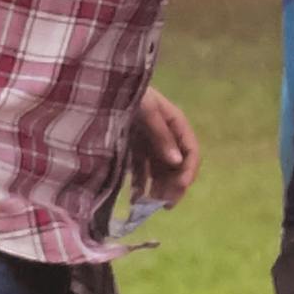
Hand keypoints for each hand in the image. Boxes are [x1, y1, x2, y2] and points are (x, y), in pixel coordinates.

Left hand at [133, 87, 201, 205]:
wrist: (102, 87)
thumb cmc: (128, 94)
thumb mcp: (146, 111)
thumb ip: (161, 135)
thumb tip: (177, 162)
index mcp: (175, 123)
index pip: (191, 152)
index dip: (188, 171)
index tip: (180, 188)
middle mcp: (165, 136)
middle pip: (176, 166)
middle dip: (172, 186)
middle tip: (164, 205)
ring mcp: (149, 143)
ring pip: (159, 172)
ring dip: (156, 189)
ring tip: (147, 206)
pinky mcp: (133, 149)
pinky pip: (140, 171)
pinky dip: (139, 185)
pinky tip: (134, 198)